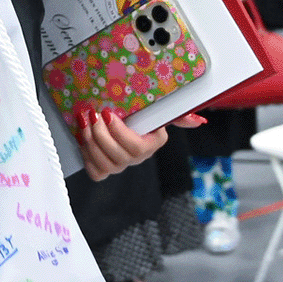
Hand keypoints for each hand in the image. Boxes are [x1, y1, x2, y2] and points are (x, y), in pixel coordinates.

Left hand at [75, 107, 206, 180]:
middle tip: (92, 115)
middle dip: (101, 135)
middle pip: (119, 158)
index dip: (120, 133)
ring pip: (106, 166)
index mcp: (152, 144)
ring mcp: (120, 166)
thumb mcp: (156, 108)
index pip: (138, 148)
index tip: (108, 113)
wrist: (116, 113)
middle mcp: (137, 158)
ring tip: (84, 122)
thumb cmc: (136, 110)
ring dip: (91, 143)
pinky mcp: (104, 170)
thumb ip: (177, 114)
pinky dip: (87, 157)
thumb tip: (199, 122)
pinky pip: (95, 173)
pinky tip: (83, 140)